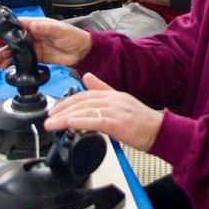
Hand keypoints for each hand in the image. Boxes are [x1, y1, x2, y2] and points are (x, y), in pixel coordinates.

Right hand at [0, 16, 91, 68]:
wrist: (82, 51)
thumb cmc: (74, 36)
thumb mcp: (60, 30)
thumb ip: (47, 28)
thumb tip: (34, 25)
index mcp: (36, 25)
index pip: (15, 25)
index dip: (3, 30)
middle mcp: (32, 34)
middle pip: (10, 39)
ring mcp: (33, 46)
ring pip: (13, 50)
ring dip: (3, 56)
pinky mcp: (36, 57)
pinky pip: (21, 60)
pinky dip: (12, 63)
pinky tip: (5, 67)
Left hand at [44, 73, 163, 151]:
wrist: (161, 131)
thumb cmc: (142, 121)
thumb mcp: (121, 100)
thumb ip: (102, 87)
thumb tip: (87, 76)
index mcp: (112, 94)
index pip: (84, 95)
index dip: (66, 102)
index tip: (54, 110)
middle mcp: (113, 100)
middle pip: (82, 102)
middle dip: (62, 110)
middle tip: (48, 118)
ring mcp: (116, 111)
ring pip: (86, 111)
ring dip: (66, 118)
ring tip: (52, 125)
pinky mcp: (119, 124)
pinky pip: (96, 121)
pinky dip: (81, 122)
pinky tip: (70, 125)